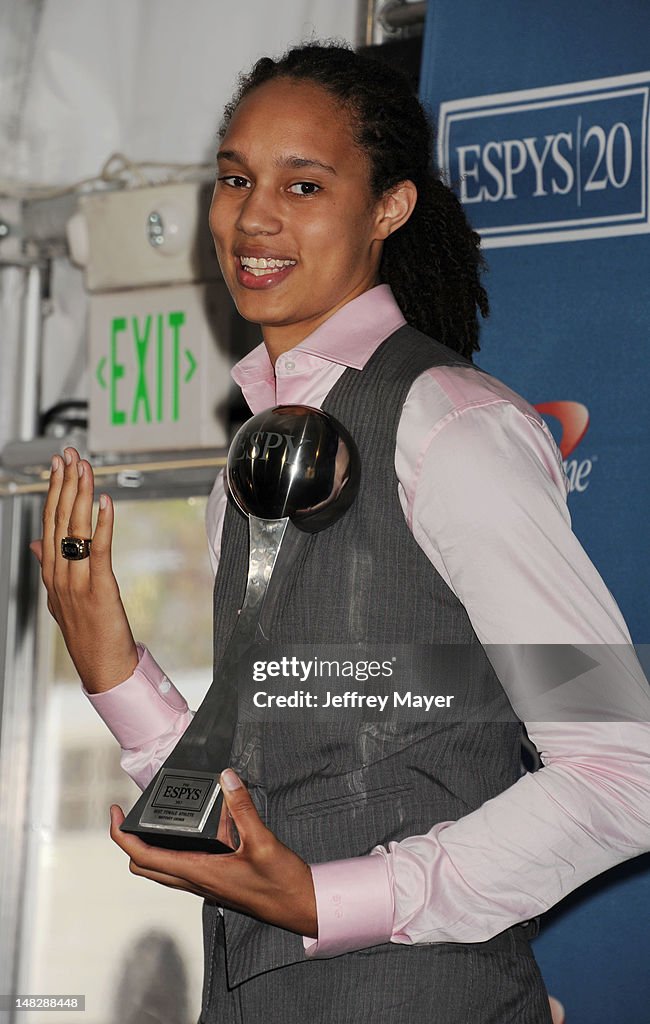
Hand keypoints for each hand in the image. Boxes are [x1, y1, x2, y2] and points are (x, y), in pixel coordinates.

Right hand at [30, 447, 138, 691]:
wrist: (102, 669)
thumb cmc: (88, 634)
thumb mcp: (61, 597)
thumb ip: (49, 566)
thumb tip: (37, 544)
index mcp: (51, 573)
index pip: (49, 523)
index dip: (53, 491)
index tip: (58, 465)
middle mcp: (58, 574)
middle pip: (58, 520)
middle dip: (64, 483)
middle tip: (69, 455)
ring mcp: (75, 581)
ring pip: (74, 529)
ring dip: (80, 495)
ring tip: (84, 468)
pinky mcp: (98, 588)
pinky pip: (98, 550)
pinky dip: (101, 524)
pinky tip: (105, 502)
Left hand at [109, 768, 317, 937]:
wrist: (301, 909)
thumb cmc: (282, 884)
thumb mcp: (263, 842)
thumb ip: (243, 808)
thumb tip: (226, 778)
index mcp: (198, 872)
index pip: (143, 857)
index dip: (122, 836)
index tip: (116, 812)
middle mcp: (196, 881)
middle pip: (145, 866)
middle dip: (131, 840)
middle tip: (132, 812)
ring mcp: (206, 883)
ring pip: (163, 867)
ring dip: (152, 844)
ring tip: (161, 813)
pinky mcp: (217, 880)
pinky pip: (185, 863)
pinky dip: (178, 846)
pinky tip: (201, 824)